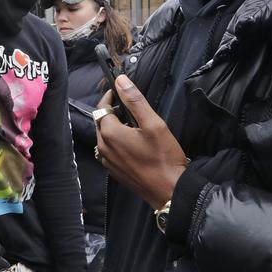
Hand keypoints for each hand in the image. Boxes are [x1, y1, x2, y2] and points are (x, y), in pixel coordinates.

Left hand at [95, 75, 188, 210]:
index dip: (110, 97)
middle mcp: (103, 147)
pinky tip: (133, 144)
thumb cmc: (163, 157)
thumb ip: (135, 101)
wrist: (169, 191)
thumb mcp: (153, 124)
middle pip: (101, 122)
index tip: (119, 91)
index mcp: (110, 133)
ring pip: (104, 137)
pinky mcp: (114, 172)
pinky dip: (116, 143)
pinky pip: (109, 151)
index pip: (102, 107)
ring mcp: (107, 162)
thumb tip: (121, 80)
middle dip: (112, 112)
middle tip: (129, 108)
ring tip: (133, 125)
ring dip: (114, 128)